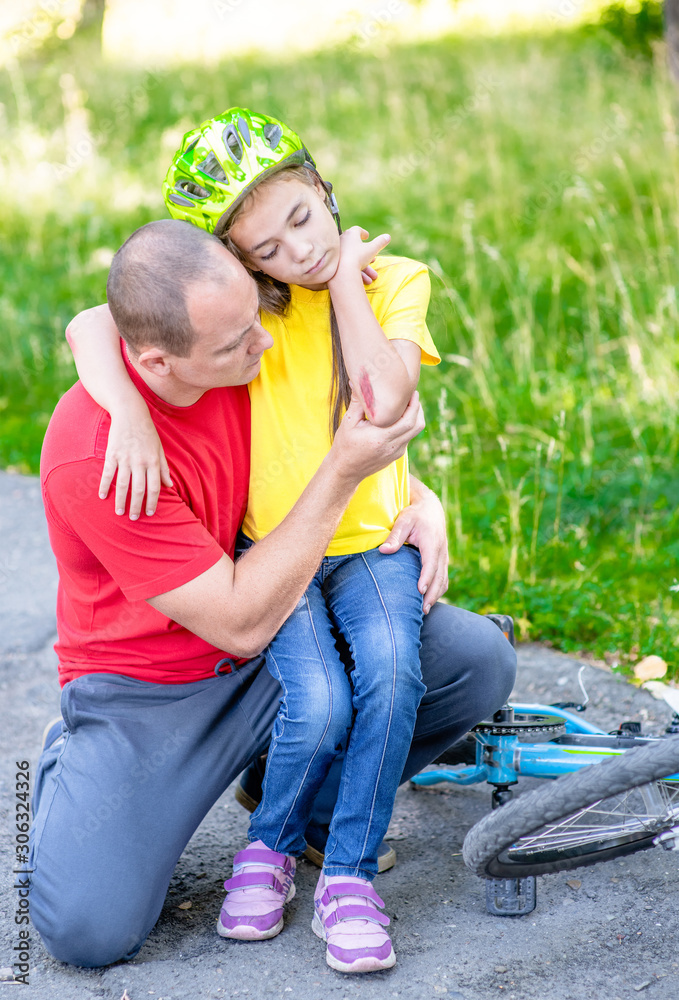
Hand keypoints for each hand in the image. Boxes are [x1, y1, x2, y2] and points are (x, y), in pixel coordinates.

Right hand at [100, 410, 172, 518]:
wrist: (130, 413)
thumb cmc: (147, 432)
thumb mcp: (159, 449)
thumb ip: (163, 468)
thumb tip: (169, 486)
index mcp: (153, 461)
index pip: (154, 487)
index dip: (152, 502)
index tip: (150, 513)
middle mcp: (140, 461)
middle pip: (139, 489)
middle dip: (136, 506)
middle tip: (134, 518)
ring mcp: (125, 458)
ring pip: (122, 484)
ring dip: (121, 500)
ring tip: (119, 512)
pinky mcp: (112, 454)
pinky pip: (107, 473)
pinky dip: (104, 485)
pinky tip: (102, 496)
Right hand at [329, 391, 423, 485]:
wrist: (345, 470)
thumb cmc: (345, 445)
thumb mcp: (348, 422)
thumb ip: (357, 401)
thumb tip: (357, 379)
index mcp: (380, 438)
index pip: (407, 420)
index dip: (414, 404)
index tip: (411, 391)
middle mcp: (392, 446)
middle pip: (417, 425)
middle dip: (418, 408)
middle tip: (413, 395)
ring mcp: (396, 452)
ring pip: (415, 432)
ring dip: (415, 417)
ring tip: (408, 404)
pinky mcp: (397, 455)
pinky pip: (408, 437)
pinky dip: (408, 425)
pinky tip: (399, 417)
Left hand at [330, 227, 390, 284]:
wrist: (341, 272)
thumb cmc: (358, 257)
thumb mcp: (372, 249)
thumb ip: (380, 242)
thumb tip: (388, 236)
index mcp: (350, 234)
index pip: (357, 230)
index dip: (363, 233)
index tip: (366, 236)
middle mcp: (342, 241)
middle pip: (357, 248)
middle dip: (368, 257)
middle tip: (374, 261)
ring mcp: (337, 253)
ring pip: (353, 260)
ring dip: (364, 269)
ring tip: (372, 278)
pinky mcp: (334, 264)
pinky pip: (347, 268)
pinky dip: (356, 273)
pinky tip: (365, 281)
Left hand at [379, 483, 448, 612]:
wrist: (430, 508)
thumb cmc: (414, 514)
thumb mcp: (403, 521)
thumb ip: (394, 536)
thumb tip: (383, 550)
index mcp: (432, 542)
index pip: (430, 564)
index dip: (426, 578)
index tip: (420, 591)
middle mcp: (440, 551)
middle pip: (439, 577)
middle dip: (432, 594)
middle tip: (423, 610)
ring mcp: (443, 556)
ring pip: (443, 579)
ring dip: (436, 595)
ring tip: (425, 610)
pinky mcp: (442, 560)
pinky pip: (443, 578)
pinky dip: (438, 590)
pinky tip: (428, 600)